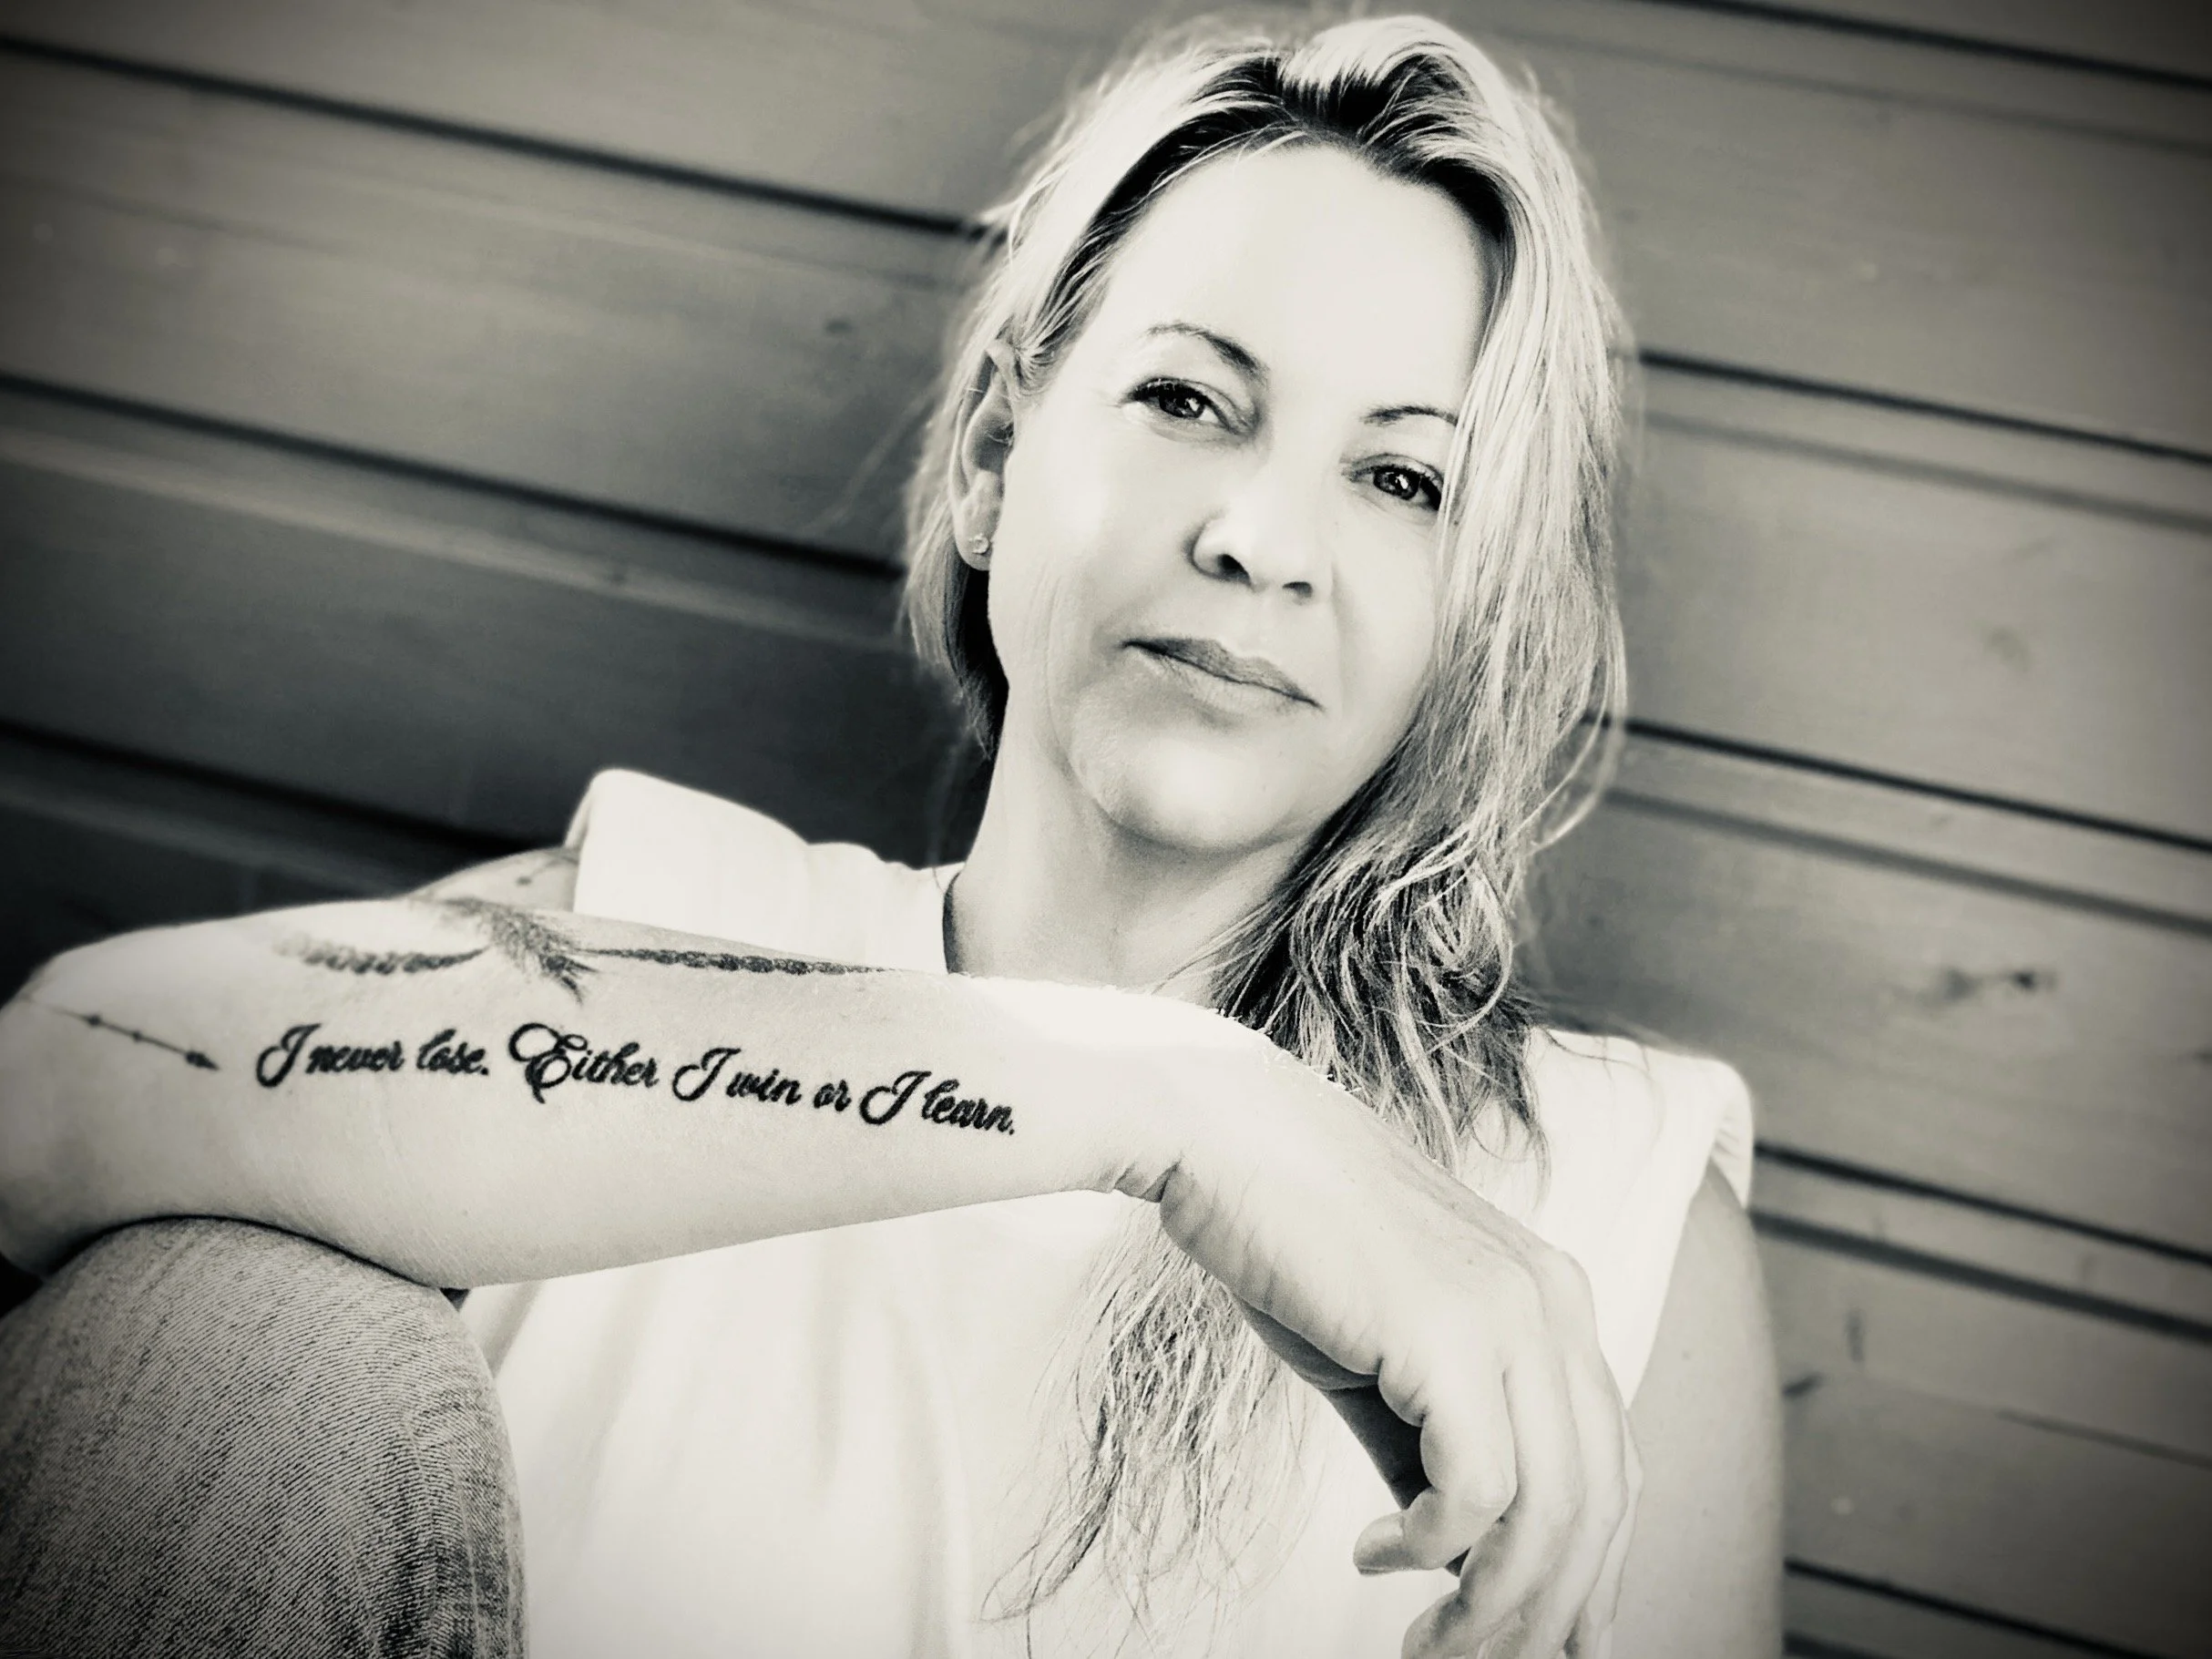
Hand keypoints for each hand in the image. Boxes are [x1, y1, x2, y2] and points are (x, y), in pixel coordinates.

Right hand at [1142, 1037, 1638, 1658]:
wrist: (1222, 1132)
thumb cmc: (1292, 1237)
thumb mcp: (1385, 1352)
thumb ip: (1433, 1445)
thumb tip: (1460, 1561)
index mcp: (1553, 1299)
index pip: (1609, 1470)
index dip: (1589, 1575)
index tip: (1544, 1645)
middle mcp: (1554, 1303)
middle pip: (1596, 1507)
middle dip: (1548, 1615)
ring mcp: (1509, 1313)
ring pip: (1549, 1513)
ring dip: (1493, 1608)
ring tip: (1428, 1644)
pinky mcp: (1447, 1330)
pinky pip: (1478, 1487)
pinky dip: (1434, 1547)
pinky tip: (1377, 1556)